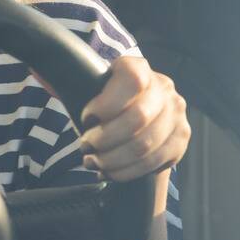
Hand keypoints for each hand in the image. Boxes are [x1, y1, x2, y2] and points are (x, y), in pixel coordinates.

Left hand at [77, 57, 189, 181]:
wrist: (136, 113)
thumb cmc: (107, 101)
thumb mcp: (96, 87)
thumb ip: (87, 90)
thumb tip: (58, 86)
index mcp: (140, 68)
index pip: (131, 81)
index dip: (106, 104)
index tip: (86, 118)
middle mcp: (164, 87)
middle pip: (138, 118)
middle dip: (105, 138)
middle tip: (85, 146)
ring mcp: (176, 113)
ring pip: (144, 145)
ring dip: (112, 159)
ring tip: (92, 162)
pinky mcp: (181, 138)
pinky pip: (153, 162)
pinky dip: (126, 172)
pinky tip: (109, 172)